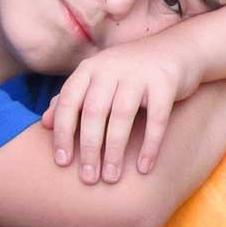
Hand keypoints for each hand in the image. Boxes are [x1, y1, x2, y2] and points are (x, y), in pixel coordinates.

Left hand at [41, 31, 204, 183]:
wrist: (180, 48)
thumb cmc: (133, 71)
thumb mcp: (100, 78)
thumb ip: (73, 98)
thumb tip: (45, 123)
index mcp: (91, 68)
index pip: (69, 101)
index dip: (63, 133)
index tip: (62, 162)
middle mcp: (112, 67)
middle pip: (94, 112)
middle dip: (89, 149)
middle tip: (88, 178)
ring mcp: (139, 73)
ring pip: (122, 117)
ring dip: (115, 151)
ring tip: (111, 178)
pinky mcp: (165, 82)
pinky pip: (156, 119)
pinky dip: (149, 145)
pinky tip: (144, 167)